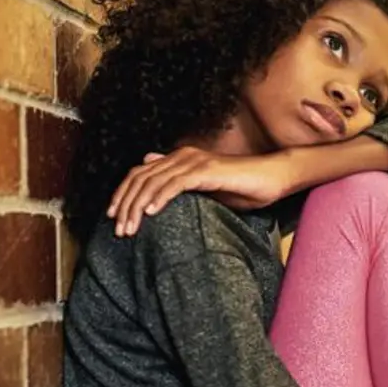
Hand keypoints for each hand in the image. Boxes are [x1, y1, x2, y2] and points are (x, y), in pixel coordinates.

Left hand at [108, 147, 299, 236]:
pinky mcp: (206, 171)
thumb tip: (159, 189)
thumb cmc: (246, 188)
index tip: (113, 217)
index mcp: (180, 159)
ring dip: (138, 207)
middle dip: (125, 205)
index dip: (122, 194)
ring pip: (153, 182)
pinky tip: (152, 214)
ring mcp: (194, 161)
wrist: (274, 178)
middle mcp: (182, 156)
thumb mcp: (209, 191)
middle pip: (140, 178)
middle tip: (119, 230)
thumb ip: (184, 189)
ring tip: (131, 228)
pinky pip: (176, 184)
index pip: (140, 174)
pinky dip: (160, 198)